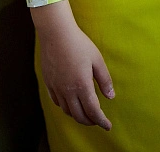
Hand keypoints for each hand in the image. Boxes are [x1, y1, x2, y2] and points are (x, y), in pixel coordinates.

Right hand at [35, 3, 114, 128]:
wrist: (55, 32)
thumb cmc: (79, 43)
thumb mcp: (97, 59)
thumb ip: (104, 80)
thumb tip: (111, 97)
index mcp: (82, 85)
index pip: (93, 111)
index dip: (102, 121)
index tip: (108, 126)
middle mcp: (68, 90)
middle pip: (79, 116)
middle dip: (90, 121)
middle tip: (97, 120)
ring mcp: (56, 87)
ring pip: (67, 111)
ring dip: (77, 115)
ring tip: (85, 112)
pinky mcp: (48, 82)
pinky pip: (56, 102)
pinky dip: (65, 107)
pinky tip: (70, 102)